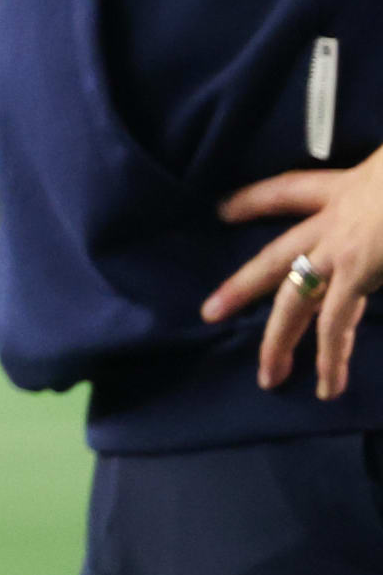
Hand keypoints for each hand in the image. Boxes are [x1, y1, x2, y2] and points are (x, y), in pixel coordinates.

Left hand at [206, 155, 382, 395]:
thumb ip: (378, 195)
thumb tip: (381, 203)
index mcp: (343, 189)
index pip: (286, 192)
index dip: (252, 201)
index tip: (222, 209)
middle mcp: (333, 220)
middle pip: (275, 258)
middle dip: (242, 287)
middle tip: (209, 312)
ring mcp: (341, 250)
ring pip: (295, 301)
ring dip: (279, 341)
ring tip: (267, 377)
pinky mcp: (357, 274)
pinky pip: (336, 324)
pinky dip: (331, 358)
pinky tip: (326, 386)